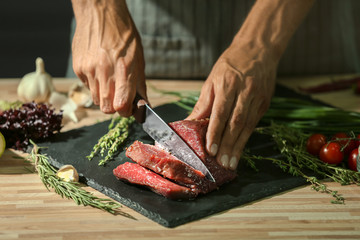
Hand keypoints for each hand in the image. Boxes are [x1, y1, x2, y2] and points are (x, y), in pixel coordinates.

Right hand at [71, 0, 146, 115]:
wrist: (100, 13)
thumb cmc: (123, 34)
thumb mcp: (138, 58)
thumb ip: (140, 84)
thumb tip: (144, 105)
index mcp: (123, 69)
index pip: (121, 105)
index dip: (126, 111)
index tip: (129, 108)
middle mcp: (104, 72)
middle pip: (106, 108)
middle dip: (114, 107)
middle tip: (120, 96)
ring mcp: (88, 70)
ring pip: (96, 100)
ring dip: (104, 96)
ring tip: (109, 79)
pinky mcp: (78, 68)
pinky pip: (87, 87)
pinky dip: (95, 85)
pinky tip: (99, 70)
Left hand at [187, 42, 277, 169]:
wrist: (258, 50)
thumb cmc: (230, 64)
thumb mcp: (212, 80)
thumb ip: (203, 103)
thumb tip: (189, 123)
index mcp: (229, 84)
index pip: (221, 112)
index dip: (216, 132)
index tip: (211, 149)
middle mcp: (245, 91)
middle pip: (236, 123)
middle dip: (229, 145)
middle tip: (222, 164)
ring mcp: (257, 98)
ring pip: (247, 126)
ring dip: (239, 147)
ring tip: (231, 163)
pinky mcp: (265, 103)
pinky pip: (254, 124)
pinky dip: (246, 139)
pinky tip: (239, 151)